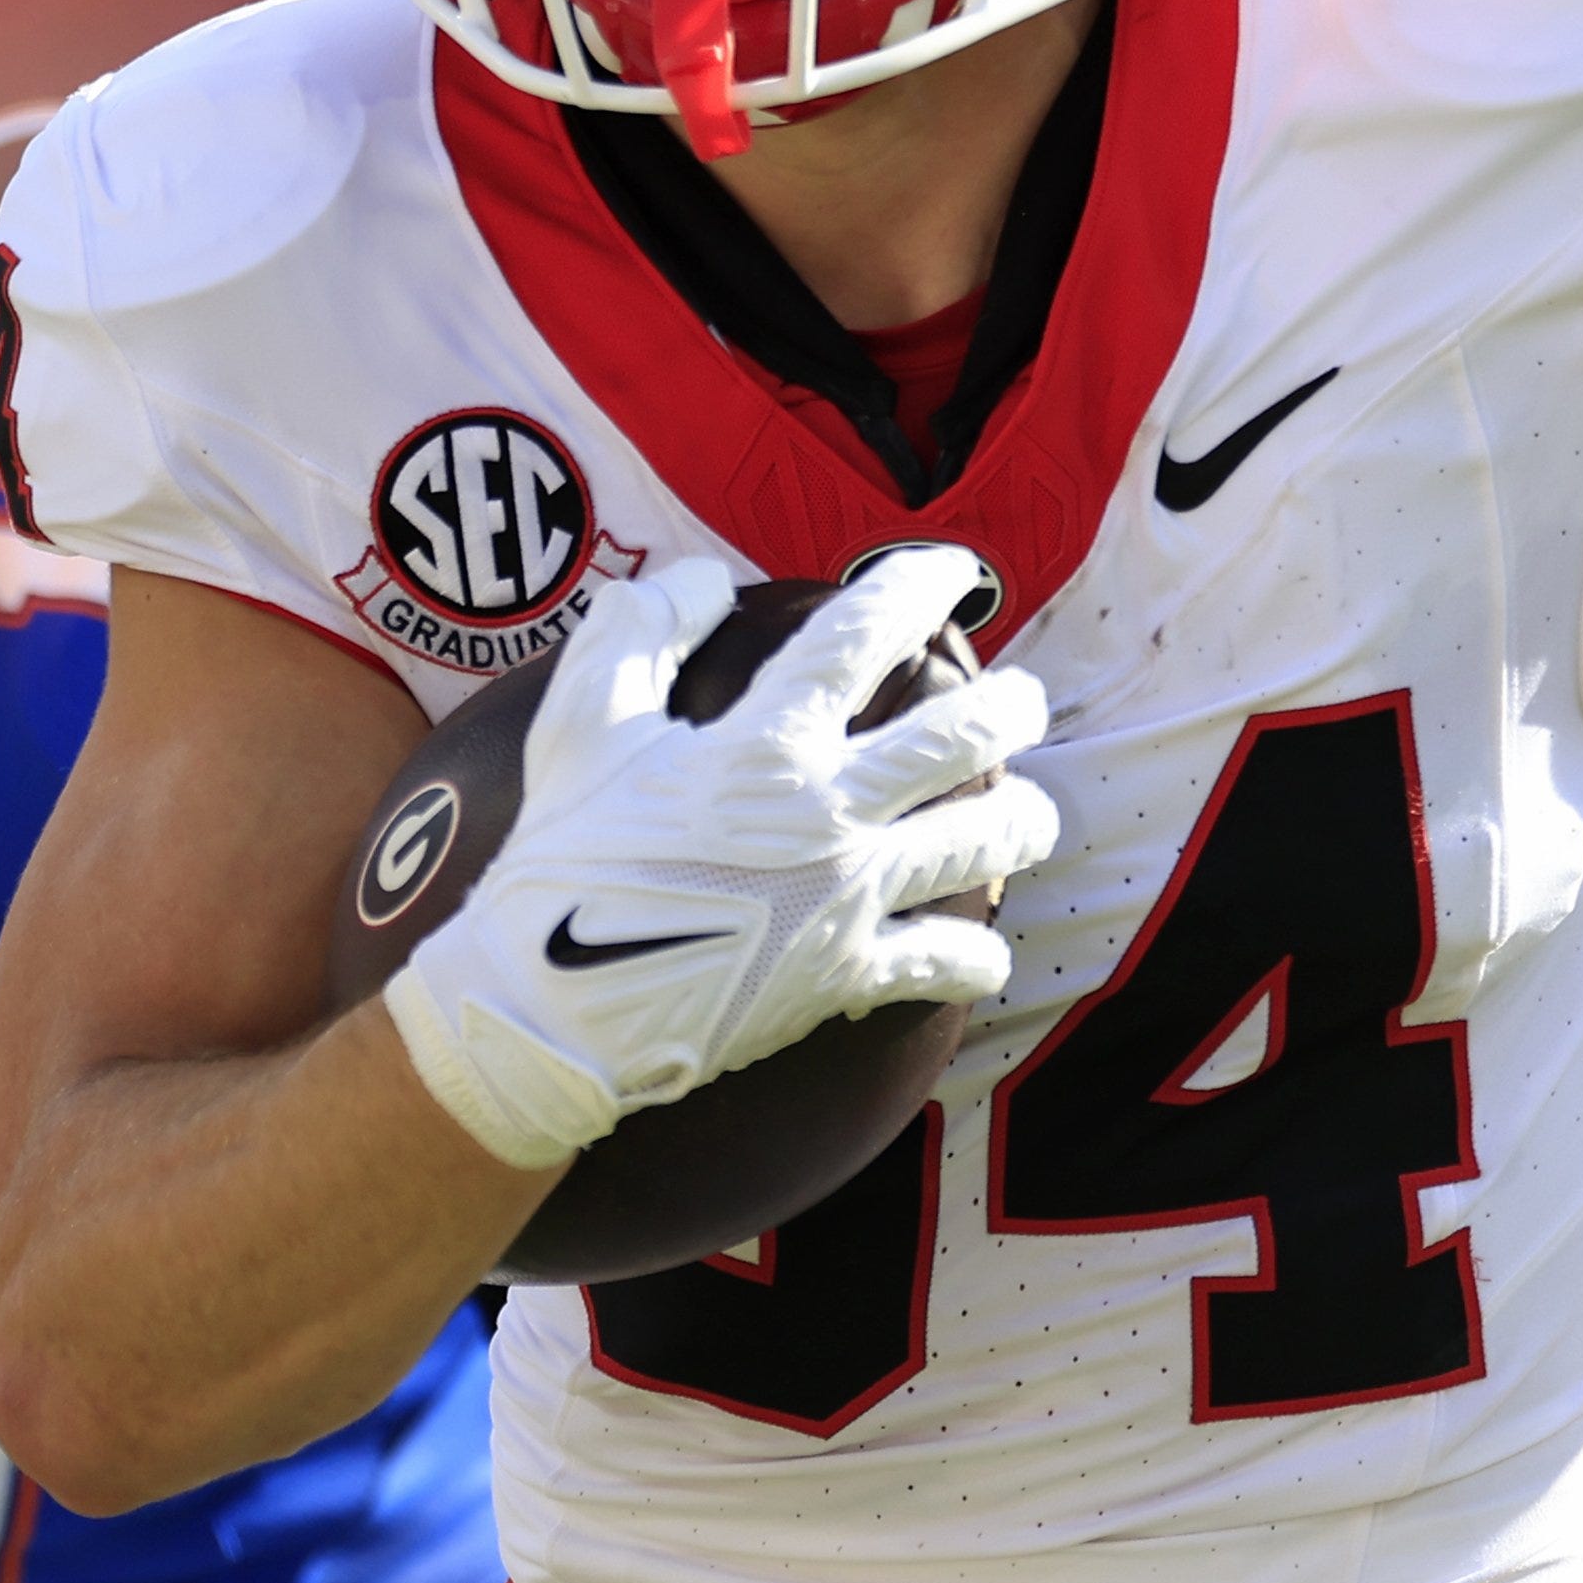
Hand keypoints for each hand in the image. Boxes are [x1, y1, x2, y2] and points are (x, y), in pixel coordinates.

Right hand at [380, 549, 1057, 1170]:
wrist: (552, 1013)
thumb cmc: (561, 862)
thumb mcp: (579, 727)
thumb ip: (637, 633)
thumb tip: (702, 577)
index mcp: (766, 744)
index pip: (864, 636)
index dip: (919, 586)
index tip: (958, 570)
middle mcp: (828, 813)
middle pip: (964, 738)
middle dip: (1014, 708)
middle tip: (1027, 700)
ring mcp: (848, 898)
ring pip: (983, 843)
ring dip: (1023, 823)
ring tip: (1030, 815)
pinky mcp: (848, 976)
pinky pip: (948, 962)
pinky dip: (976, 957)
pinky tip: (982, 952)